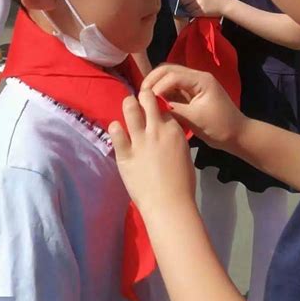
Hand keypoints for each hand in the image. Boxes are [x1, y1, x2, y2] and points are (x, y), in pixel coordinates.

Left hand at [108, 90, 195, 213]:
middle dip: (142, 96)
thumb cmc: (182, 183)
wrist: (169, 204)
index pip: (162, 107)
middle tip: (139, 101)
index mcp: (173, 129)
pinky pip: (115, 132)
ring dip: (128, 104)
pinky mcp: (124, 153)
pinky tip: (117, 130)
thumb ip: (173, 138)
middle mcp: (156, 129)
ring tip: (127, 107)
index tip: (154, 110)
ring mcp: (139, 140)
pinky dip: (115, 128)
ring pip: (130, 108)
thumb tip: (165, 132)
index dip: (158, 107)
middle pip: (147, 99)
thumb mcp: (184, 152)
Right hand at [141, 64, 245, 149]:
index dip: (157, 86)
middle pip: (168, 70)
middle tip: (141, 96)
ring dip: (156, 85)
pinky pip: (172, 88)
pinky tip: (153, 103)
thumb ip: (174, 109)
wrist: (237, 135)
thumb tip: (153, 105)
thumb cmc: (219, 127)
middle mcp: (196, 77)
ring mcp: (193, 84)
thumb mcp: (195, 119)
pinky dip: (162, 92)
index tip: (147, 101)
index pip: (172, 75)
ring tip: (144, 99)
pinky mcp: (191, 93)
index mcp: (201, 79)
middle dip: (153, 81)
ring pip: (168, 77)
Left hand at [177, 0, 226, 17]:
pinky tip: (197, 12)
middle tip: (187, 3)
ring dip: (188, 9)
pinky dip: (192, 13)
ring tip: (194, 8)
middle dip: (184, 2)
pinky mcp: (200, 12)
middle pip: (183, 0)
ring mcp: (198, 4)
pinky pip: (191, 13)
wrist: (224, 4)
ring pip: (187, 8)